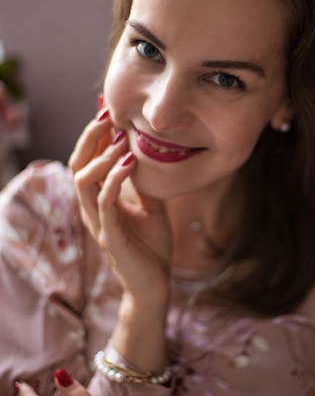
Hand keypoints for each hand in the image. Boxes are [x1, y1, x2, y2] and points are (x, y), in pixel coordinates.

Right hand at [68, 107, 171, 303]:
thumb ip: (143, 185)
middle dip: (91, 137)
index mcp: (100, 200)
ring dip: (101, 156)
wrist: (154, 286)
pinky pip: (105, 202)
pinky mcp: (110, 237)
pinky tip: (129, 162)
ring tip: (120, 138)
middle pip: (78, 165)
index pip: (89, 161)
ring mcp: (99, 223)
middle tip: (107, 113)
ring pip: (84, 181)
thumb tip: (145, 155)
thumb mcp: (151, 208)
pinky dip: (115, 179)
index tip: (107, 109)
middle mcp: (93, 209)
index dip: (95, 135)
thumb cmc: (151, 248)